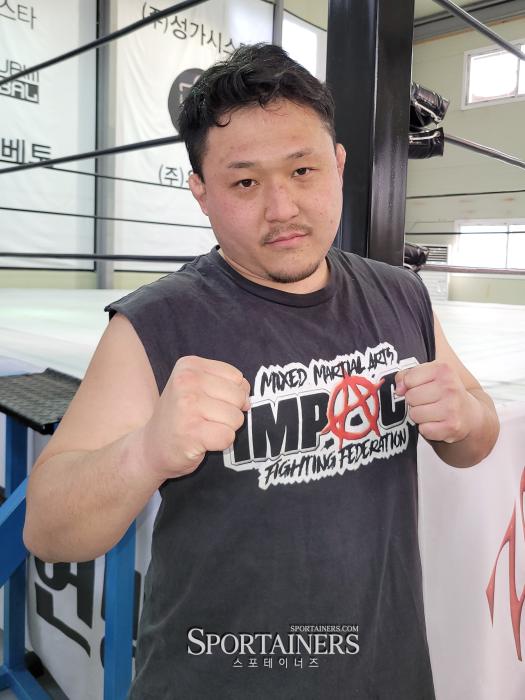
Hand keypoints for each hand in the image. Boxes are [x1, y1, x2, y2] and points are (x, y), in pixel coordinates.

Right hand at [139, 356, 250, 479]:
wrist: (150, 447)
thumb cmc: (181, 417)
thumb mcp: (198, 388)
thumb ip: (226, 385)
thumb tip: (248, 400)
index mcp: (189, 365)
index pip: (237, 377)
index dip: (232, 395)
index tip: (209, 403)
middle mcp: (186, 381)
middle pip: (239, 397)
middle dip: (230, 413)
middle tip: (205, 419)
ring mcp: (187, 406)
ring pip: (236, 418)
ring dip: (225, 429)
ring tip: (203, 429)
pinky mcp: (191, 432)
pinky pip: (228, 437)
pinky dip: (221, 444)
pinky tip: (202, 441)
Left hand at [394, 361, 480, 443]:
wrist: (469, 414)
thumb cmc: (445, 392)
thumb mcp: (429, 375)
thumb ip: (407, 375)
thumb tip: (399, 389)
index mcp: (443, 369)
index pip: (408, 379)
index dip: (410, 385)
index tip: (421, 387)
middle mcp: (449, 387)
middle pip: (410, 397)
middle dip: (414, 401)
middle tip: (429, 401)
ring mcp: (452, 407)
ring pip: (414, 414)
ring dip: (420, 416)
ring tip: (433, 412)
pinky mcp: (452, 426)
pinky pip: (423, 429)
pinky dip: (427, 429)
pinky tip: (437, 422)